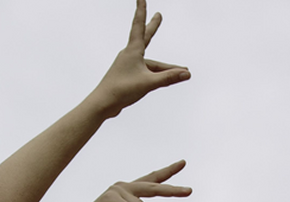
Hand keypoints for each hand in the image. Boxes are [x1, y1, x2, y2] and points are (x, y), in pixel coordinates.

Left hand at [88, 0, 189, 117]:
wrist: (102, 103)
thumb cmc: (122, 90)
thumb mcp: (149, 83)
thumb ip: (169, 78)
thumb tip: (187, 74)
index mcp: (132, 51)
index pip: (139, 25)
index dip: (141, 10)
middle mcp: (129, 55)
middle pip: (145, 37)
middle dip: (153, 26)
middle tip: (159, 16)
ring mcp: (128, 65)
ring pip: (151, 63)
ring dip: (166, 67)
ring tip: (182, 70)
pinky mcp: (127, 76)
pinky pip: (146, 72)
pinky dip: (157, 74)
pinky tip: (163, 80)